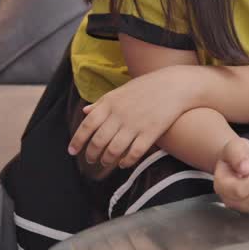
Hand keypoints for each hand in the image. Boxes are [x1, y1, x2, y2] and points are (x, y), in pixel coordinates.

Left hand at [68, 69, 192, 168]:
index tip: (72, 152)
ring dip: (107, 160)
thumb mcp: (121, 90)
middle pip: (98, 141)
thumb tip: (84, 112)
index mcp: (110, 103)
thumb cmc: (147, 87)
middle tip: (91, 160)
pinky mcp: (150, 133)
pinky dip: (126, 162)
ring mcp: (135, 124)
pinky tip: (123, 164)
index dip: (77, 141)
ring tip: (106, 163)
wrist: (176, 85)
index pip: (87, 125)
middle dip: (92, 154)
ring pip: (114, 151)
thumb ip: (102, 103)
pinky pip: (134, 153)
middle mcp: (119, 114)